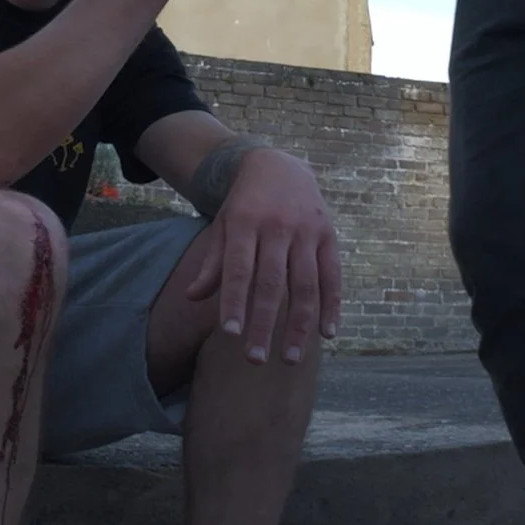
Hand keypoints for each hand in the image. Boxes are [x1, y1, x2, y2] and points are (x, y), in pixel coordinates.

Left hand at [184, 148, 341, 363]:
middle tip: (255, 360)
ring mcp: (307, 231)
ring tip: (289, 358)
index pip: (239, 269)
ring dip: (299, 325)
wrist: (279, 164)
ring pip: (305, 284)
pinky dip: (332, 306)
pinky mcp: (329, 235)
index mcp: (245, 222)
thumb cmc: (244, 205)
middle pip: (271, 283)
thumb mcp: (223, 225)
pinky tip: (327, 334)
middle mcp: (277, 227)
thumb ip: (212, 263)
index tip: (229, 335)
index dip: (234, 301)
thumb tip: (192, 297)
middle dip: (264, 324)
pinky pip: (333, 275)